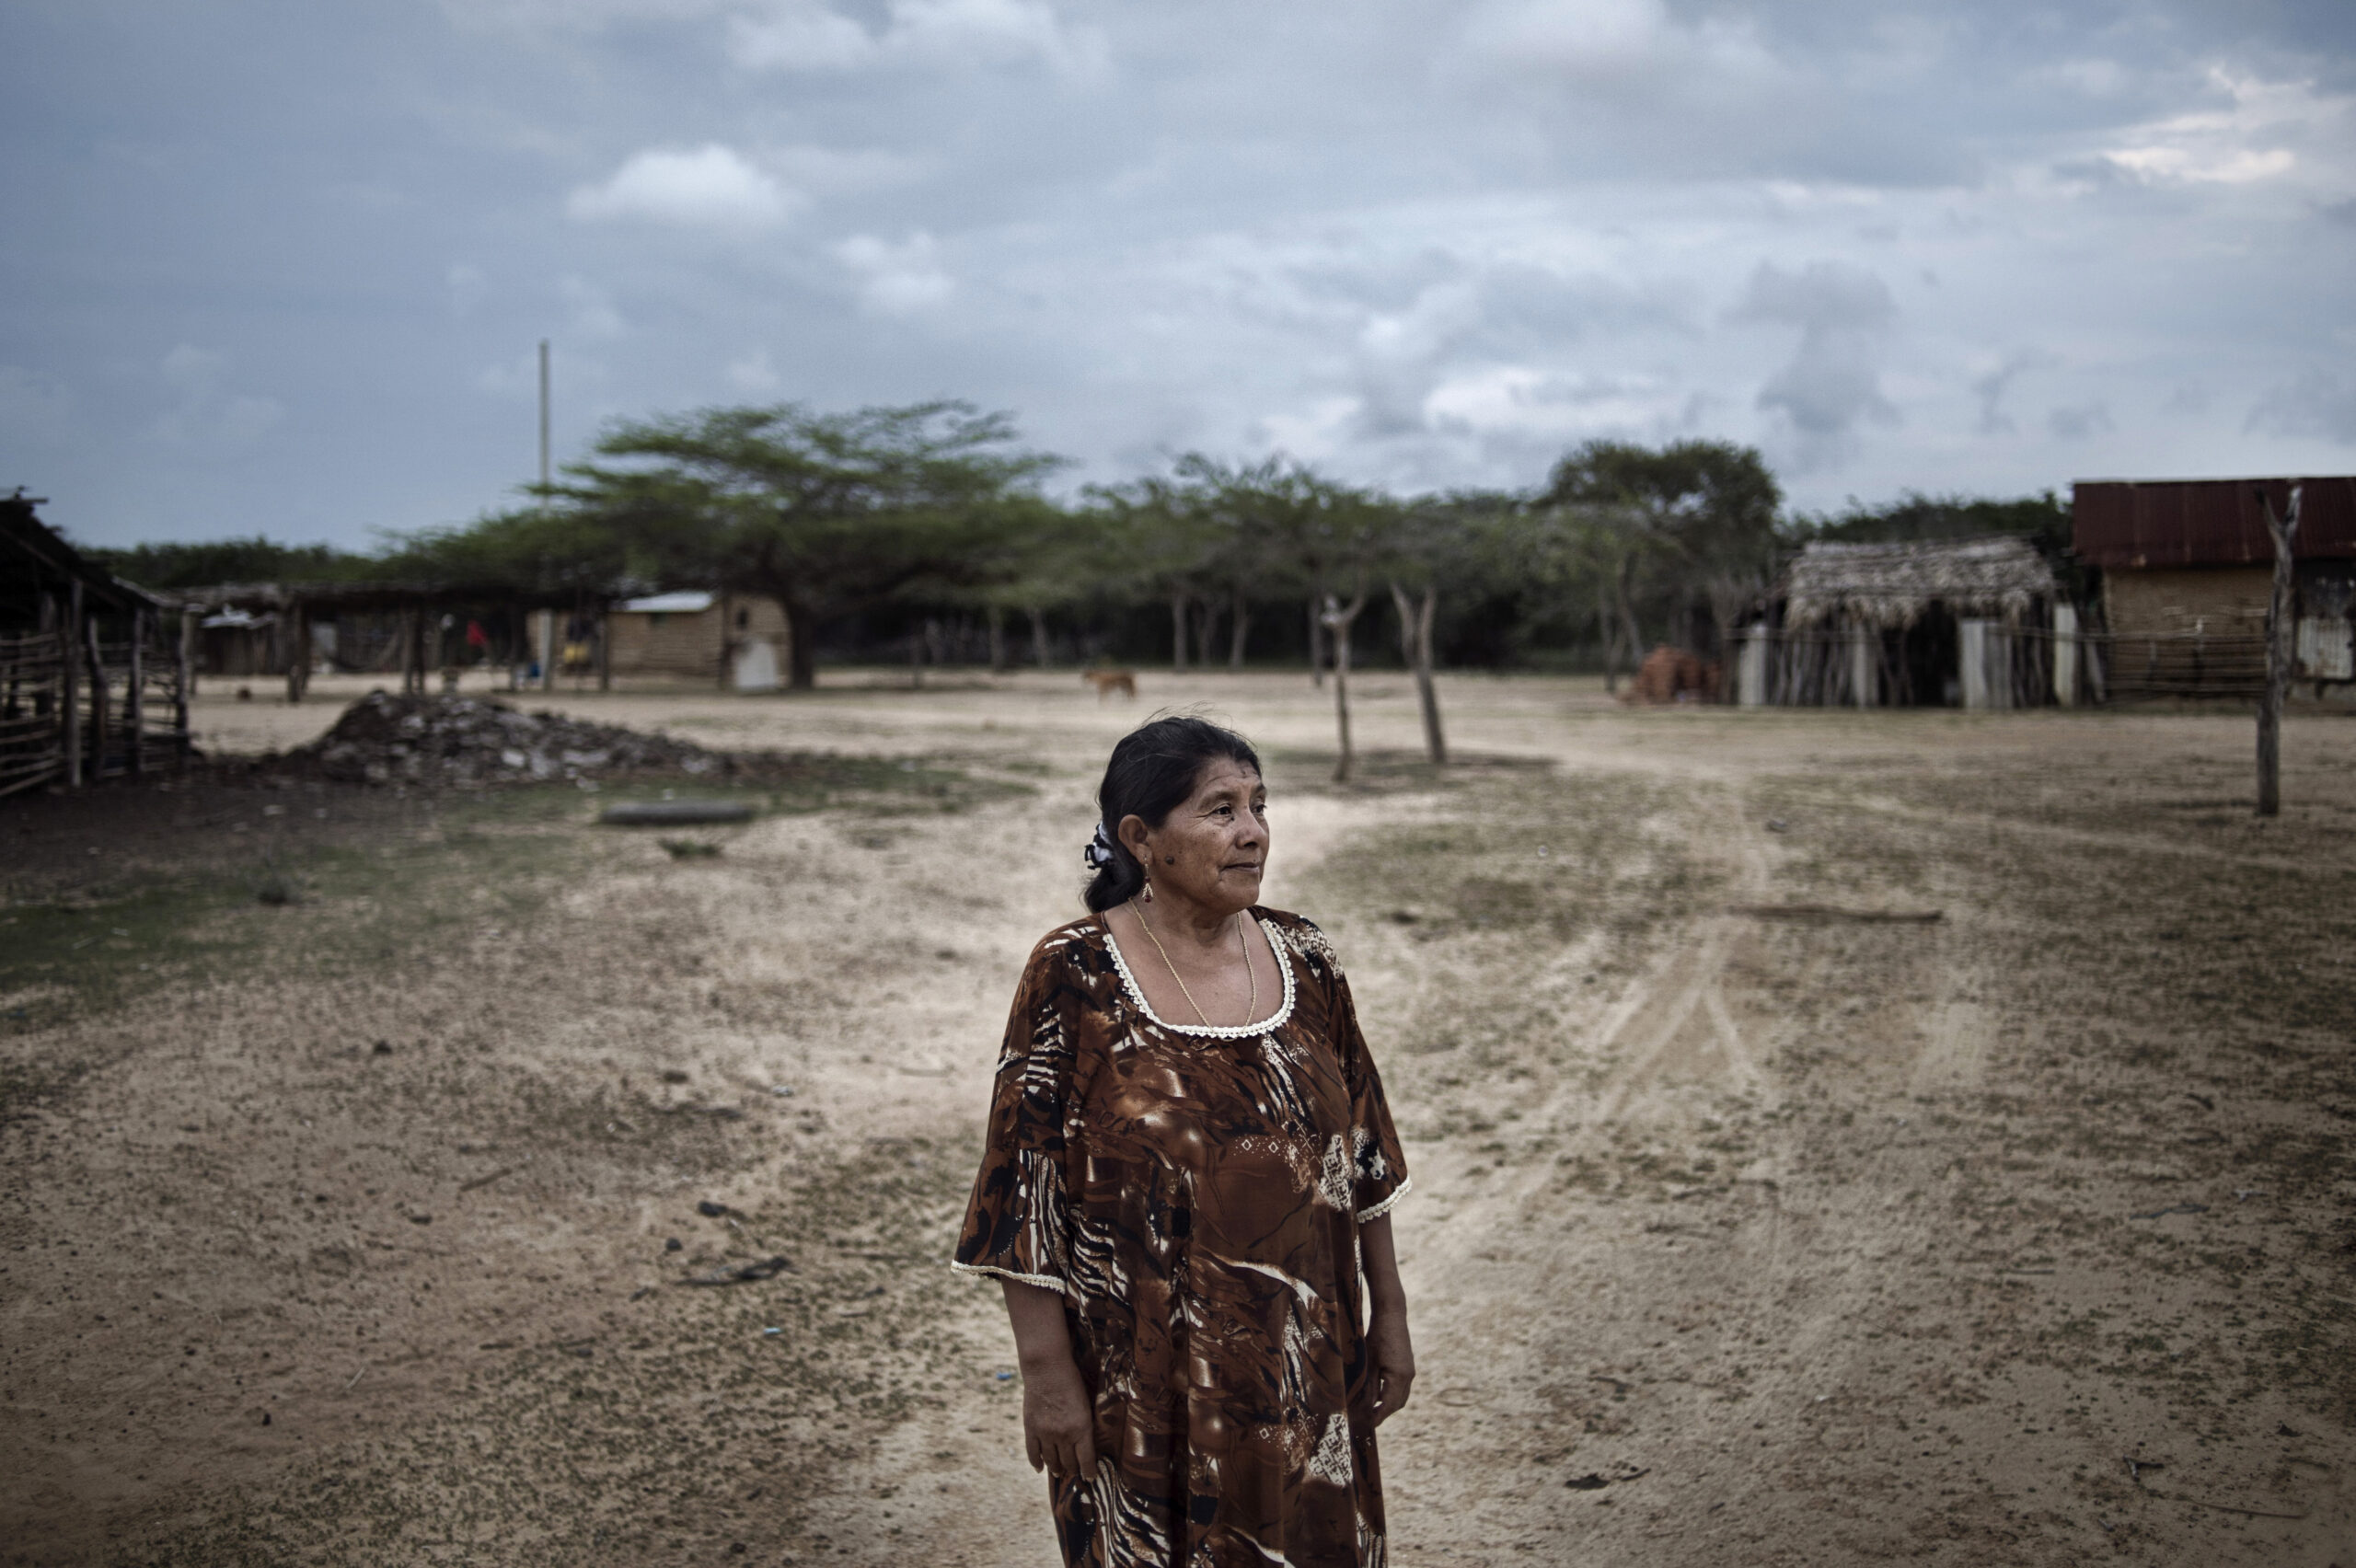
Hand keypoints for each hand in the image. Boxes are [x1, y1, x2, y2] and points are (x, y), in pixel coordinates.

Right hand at [1020, 1356, 1099, 1477]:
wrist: (1047, 1368)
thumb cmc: (1072, 1382)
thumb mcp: (1085, 1404)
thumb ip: (1084, 1425)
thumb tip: (1085, 1442)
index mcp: (1082, 1428)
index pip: (1087, 1460)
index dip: (1089, 1472)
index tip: (1090, 1477)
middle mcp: (1064, 1435)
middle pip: (1069, 1462)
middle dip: (1073, 1470)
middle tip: (1075, 1473)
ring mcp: (1045, 1433)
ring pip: (1051, 1460)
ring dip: (1056, 1468)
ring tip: (1058, 1472)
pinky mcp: (1031, 1428)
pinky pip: (1033, 1452)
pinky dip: (1036, 1462)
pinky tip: (1040, 1469)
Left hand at [1367, 1306, 1414, 1424]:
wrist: (1391, 1315)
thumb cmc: (1377, 1337)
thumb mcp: (1369, 1363)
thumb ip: (1369, 1387)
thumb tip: (1365, 1407)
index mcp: (1399, 1377)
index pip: (1390, 1405)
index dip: (1379, 1417)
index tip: (1368, 1426)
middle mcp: (1408, 1376)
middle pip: (1397, 1403)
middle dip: (1384, 1413)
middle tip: (1367, 1420)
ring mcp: (1410, 1371)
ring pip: (1400, 1396)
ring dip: (1387, 1404)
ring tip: (1371, 1409)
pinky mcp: (1408, 1365)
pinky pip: (1401, 1386)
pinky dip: (1390, 1393)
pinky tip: (1377, 1393)